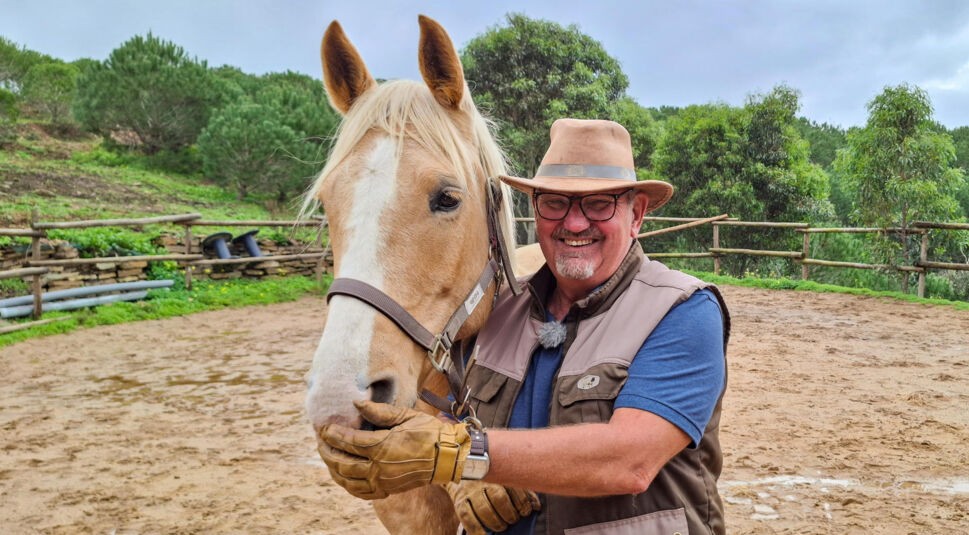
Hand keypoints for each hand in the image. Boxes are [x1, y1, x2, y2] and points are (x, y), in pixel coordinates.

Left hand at [317, 400, 470, 499]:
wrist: (447, 457)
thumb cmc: (429, 433)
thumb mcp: (405, 416)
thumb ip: (379, 411)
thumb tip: (357, 403)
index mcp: (382, 446)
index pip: (348, 441)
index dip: (332, 434)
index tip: (324, 428)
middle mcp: (378, 467)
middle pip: (342, 461)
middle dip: (327, 451)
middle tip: (321, 441)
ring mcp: (382, 481)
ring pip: (347, 479)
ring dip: (333, 468)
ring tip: (327, 457)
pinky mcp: (387, 490)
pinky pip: (360, 492)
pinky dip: (347, 485)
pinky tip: (342, 476)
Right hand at [446, 481, 540, 533]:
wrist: (461, 468)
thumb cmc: (491, 479)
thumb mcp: (506, 479)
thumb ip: (522, 491)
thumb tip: (536, 506)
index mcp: (499, 474)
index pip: (514, 488)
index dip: (523, 503)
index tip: (526, 512)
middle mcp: (485, 481)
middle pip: (499, 498)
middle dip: (509, 514)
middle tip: (512, 520)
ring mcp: (471, 491)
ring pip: (484, 509)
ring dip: (495, 522)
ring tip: (501, 527)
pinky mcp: (459, 500)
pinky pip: (467, 516)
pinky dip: (476, 529)